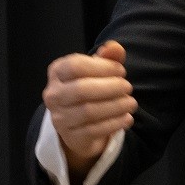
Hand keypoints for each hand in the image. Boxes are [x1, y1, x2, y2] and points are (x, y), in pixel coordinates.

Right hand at [42, 40, 137, 178]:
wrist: (79, 123)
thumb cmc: (90, 87)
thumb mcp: (99, 69)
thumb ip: (108, 57)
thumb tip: (114, 47)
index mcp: (57, 72)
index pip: (76, 66)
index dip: (103, 67)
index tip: (121, 70)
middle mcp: (53, 95)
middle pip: (82, 90)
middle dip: (111, 87)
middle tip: (128, 87)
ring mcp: (59, 118)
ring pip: (89, 111)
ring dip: (116, 106)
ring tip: (131, 103)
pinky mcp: (71, 136)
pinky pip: (94, 130)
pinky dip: (114, 123)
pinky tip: (127, 118)